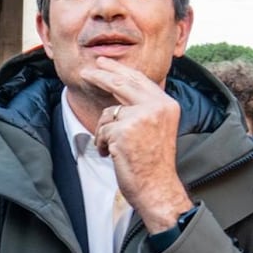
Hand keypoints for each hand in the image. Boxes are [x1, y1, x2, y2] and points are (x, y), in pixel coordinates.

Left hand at [77, 57, 192, 231]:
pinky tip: (115, 156)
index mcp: (166, 104)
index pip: (139, 80)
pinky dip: (103, 145)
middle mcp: (156, 106)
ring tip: (116, 149)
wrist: (157, 188)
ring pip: (108, 114)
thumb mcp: (157, 127)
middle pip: (121, 84)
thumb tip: (119, 88)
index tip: (103, 64)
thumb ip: (143, 108)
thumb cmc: (154, 164)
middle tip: (85, 73)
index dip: (119, 71)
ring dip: (105, 132)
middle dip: (100, 77)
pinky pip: (102, 131)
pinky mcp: (124, 131)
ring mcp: (140, 117)